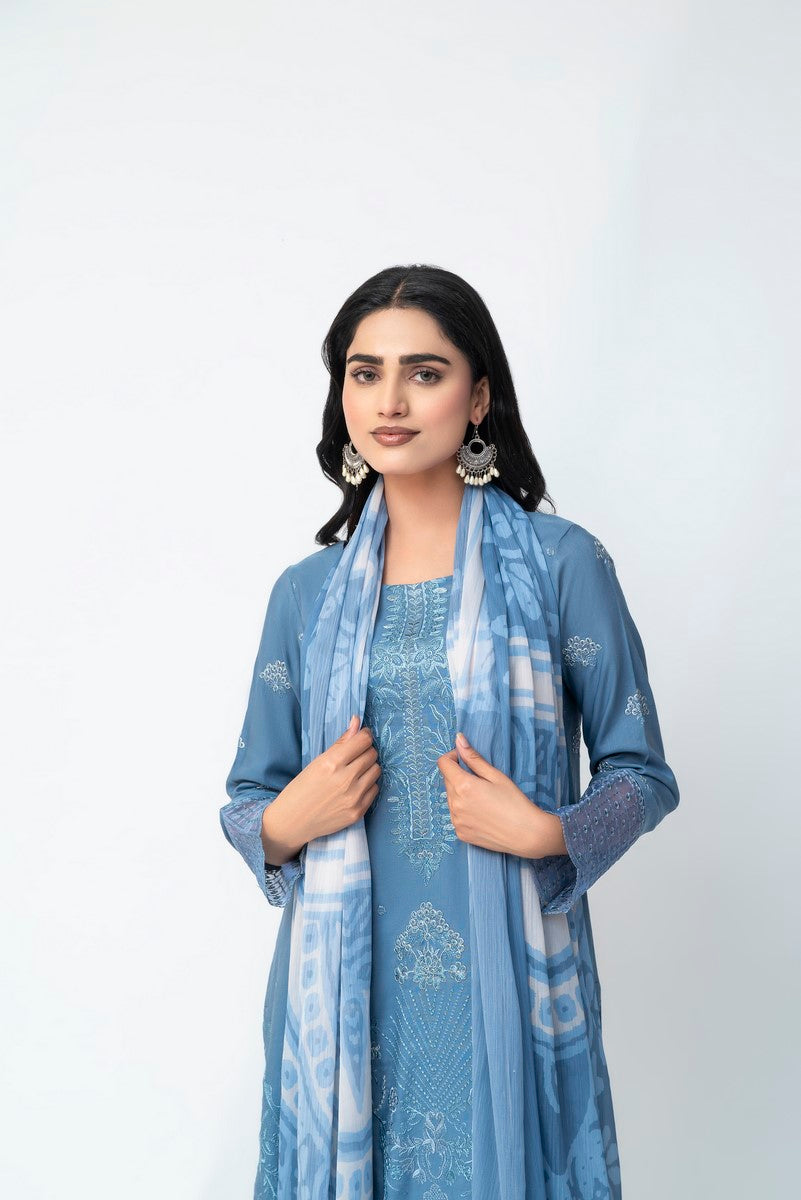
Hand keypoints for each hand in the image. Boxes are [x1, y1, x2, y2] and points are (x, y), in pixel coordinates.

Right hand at [262, 715, 380, 860]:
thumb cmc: (301, 788)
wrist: (293, 821)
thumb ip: (341, 742)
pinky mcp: (358, 812)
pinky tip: (355, 787)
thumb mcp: (317, 762)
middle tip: (354, 756)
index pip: (363, 740)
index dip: (363, 736)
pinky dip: (368, 785)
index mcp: (332, 763)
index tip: (360, 738)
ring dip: (368, 768)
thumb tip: (357, 722)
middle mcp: (345, 779)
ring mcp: (354, 797)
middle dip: (365, 751)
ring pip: (376, 770)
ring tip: (354, 772)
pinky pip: (375, 789)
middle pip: (372, 754)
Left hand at [436, 731, 566, 858]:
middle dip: (459, 775)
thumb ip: (474, 758)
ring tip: (484, 799)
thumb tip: (458, 740)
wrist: (527, 835)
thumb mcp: (496, 776)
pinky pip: (456, 815)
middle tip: (481, 781)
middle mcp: (455, 805)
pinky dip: (464, 811)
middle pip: (447, 781)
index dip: (452, 757)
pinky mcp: (460, 833)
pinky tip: (482, 814)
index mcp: (463, 786)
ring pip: (451, 798)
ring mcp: (456, 821)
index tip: (464, 759)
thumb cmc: (515, 802)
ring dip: (460, 793)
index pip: (443, 764)